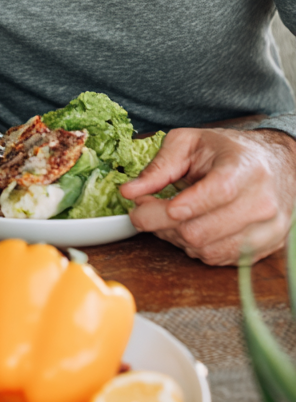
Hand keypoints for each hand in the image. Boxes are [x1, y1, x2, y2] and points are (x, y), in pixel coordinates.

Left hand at [121, 127, 295, 265]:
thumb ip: (159, 166)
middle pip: (204, 228)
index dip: (189, 204)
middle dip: (162, 221)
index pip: (220, 191)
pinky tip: (185, 227)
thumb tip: (128, 191)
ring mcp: (265, 231)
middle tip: (142, 207)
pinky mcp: (261, 251)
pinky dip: (192, 247)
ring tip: (164, 216)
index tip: (165, 206)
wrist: (273, 167)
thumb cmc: (227, 151)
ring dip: (174, 237)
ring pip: (207, 249)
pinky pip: (217, 258)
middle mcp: (261, 203)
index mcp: (245, 168)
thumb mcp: (189, 143)